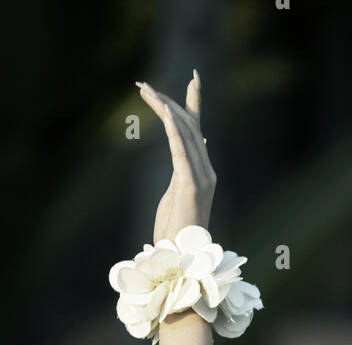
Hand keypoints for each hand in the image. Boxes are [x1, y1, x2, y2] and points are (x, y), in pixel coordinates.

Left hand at [137, 70, 215, 243]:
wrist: (181, 259)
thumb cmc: (176, 233)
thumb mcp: (176, 195)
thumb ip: (183, 172)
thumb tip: (187, 149)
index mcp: (204, 173)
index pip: (198, 131)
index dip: (195, 103)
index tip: (193, 78)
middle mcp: (207, 172)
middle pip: (188, 127)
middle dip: (167, 103)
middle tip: (144, 86)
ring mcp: (201, 179)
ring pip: (184, 134)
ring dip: (164, 109)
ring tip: (147, 91)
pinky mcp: (191, 187)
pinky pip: (181, 152)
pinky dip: (173, 130)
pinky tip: (165, 112)